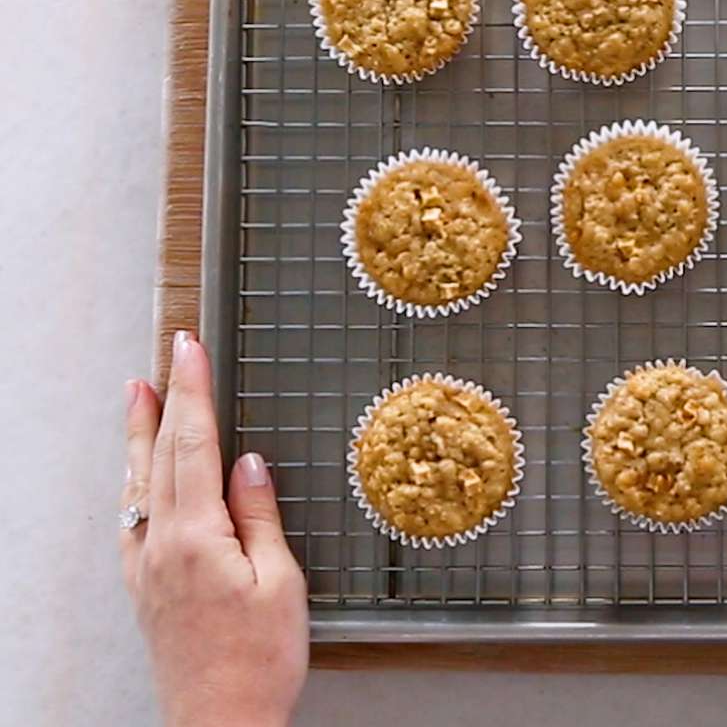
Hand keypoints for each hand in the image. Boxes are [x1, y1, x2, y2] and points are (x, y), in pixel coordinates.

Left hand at [120, 331, 308, 726]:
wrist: (220, 722)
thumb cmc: (258, 662)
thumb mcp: (280, 583)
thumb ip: (260, 518)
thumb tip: (249, 466)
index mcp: (196, 538)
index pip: (193, 445)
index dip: (192, 393)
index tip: (191, 351)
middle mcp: (160, 548)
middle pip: (159, 457)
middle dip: (164, 401)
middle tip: (165, 358)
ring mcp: (146, 569)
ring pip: (138, 485)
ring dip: (140, 437)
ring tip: (138, 398)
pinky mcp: (145, 590)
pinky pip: (132, 522)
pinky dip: (135, 485)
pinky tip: (138, 481)